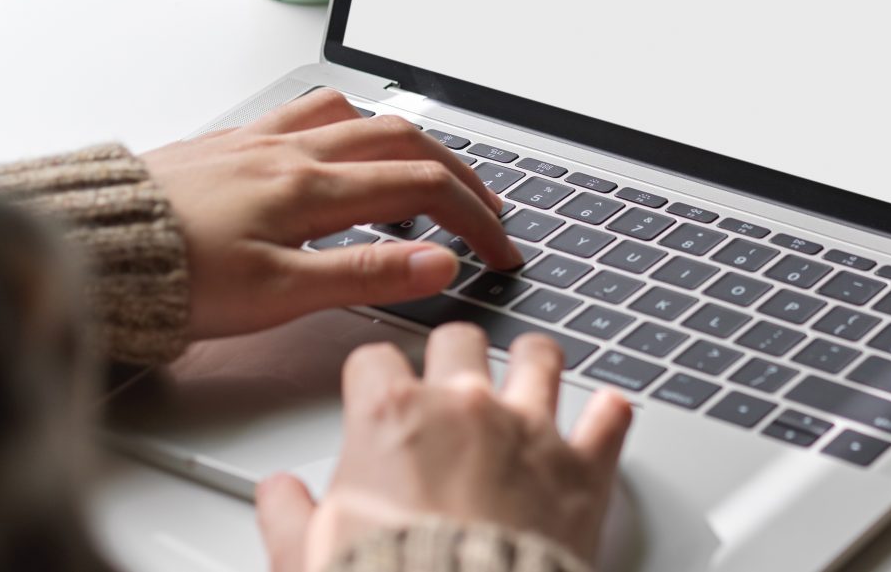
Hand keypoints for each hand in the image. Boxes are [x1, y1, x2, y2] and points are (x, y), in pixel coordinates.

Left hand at [141, 88, 521, 340]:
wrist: (87, 247)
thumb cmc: (170, 279)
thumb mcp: (278, 294)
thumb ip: (366, 273)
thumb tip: (439, 262)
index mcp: (312, 188)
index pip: (424, 188)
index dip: (475, 218)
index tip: (499, 251)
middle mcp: (291, 151)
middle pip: (404, 139)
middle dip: (458, 173)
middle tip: (484, 210)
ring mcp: (258, 140)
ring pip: (356, 115)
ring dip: (405, 139)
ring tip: (423, 175)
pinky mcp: (228, 143)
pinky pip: (305, 112)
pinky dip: (346, 125)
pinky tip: (338, 150)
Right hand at [254, 327, 632, 569]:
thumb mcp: (308, 555)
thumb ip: (288, 515)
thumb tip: (280, 496)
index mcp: (391, 417)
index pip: (375, 360)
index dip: (376, 376)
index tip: (380, 389)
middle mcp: (463, 407)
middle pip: (459, 340)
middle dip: (454, 355)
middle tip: (453, 378)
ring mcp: (528, 430)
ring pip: (539, 357)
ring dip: (533, 362)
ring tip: (531, 369)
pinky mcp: (581, 469)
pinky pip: (610, 418)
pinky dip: (609, 415)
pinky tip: (607, 413)